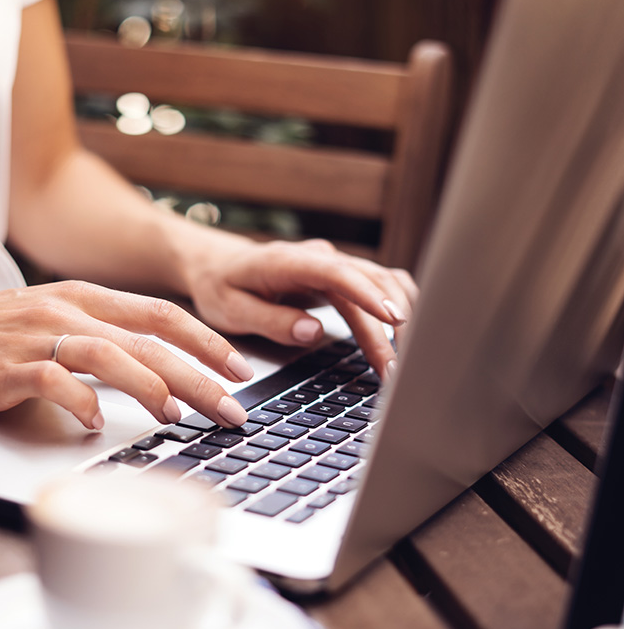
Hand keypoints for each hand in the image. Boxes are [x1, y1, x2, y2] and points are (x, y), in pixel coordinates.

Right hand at [0, 282, 253, 429]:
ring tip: (178, 416)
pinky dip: (82, 405)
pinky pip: (56, 383)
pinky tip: (96, 426)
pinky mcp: (9, 368)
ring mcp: (38, 337)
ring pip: (112, 355)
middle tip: (233, 407)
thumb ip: (100, 337)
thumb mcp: (51, 320)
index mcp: (83, 297)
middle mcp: (67, 311)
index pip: (162, 314)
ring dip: (152, 388)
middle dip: (201, 375)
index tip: (241, 369)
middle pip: (151, 339)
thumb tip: (157, 370)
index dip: (208, 341)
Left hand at [182, 235, 417, 380]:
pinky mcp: (342, 274)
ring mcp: (334, 262)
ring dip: (400, 318)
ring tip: (406, 361)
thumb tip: (312, 332)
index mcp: (288, 261)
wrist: (219, 264)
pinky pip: (380, 281)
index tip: (394, 319)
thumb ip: (271, 319)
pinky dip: (398, 302)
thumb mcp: (230, 308)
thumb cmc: (222, 286)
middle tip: (395, 372)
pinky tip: (409, 330)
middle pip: (368, 284)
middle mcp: (318, 256)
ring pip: (382, 281)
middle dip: (387, 329)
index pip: (338, 274)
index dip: (368, 295)